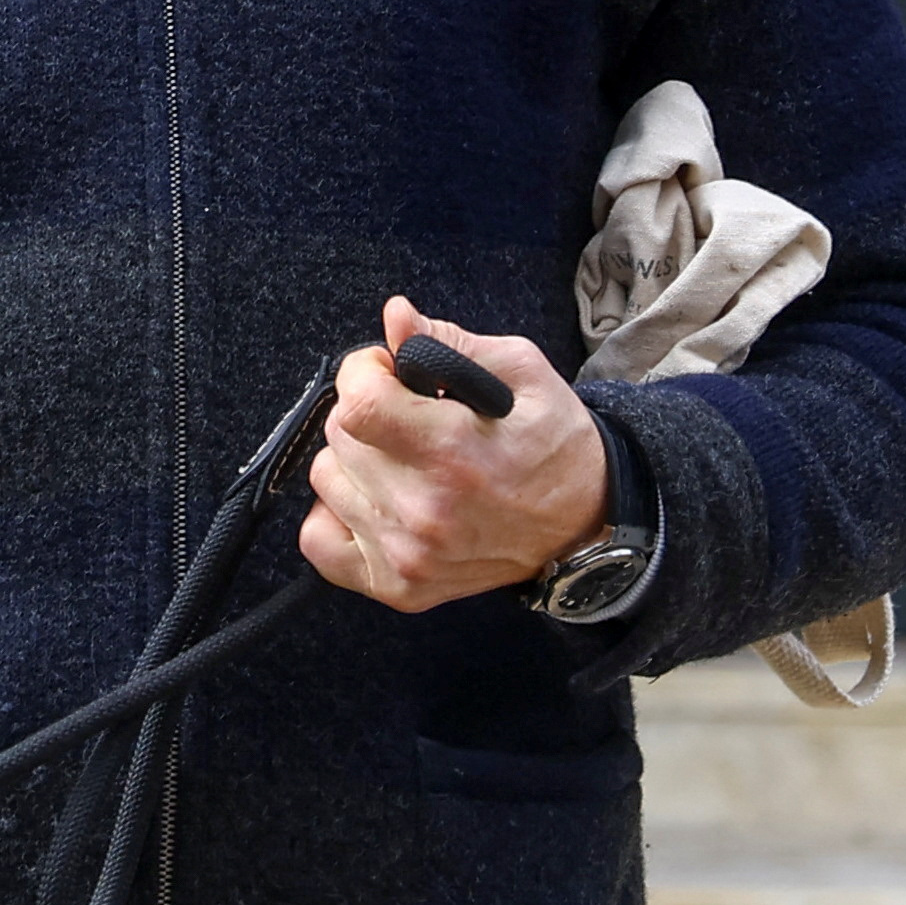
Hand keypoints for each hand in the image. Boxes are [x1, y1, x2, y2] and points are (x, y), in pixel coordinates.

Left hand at [297, 297, 607, 613]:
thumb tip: (395, 317)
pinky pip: (318, 541)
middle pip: (339, 436)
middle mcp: (424, 512)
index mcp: (454, 453)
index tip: (388, 371)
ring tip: (403, 459)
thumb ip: (448, 342)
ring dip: (354, 459)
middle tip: (408, 416)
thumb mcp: (521, 371)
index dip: (364, 372)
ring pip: (326, 479)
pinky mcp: (398, 587)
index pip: (357, 402)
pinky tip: (377, 498)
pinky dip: (337, 513)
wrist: (587, 524)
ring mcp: (407, 557)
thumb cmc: (554, 443)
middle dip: (366, 410)